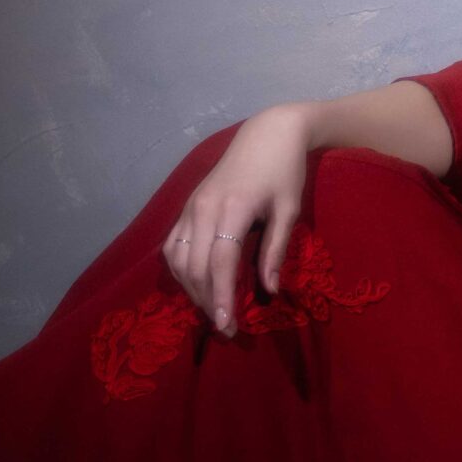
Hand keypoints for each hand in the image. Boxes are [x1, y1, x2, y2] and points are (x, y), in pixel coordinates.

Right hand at [162, 104, 311, 337]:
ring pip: (178, 259)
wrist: (267, 132)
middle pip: (195, 267)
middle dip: (206, 302)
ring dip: (192, 290)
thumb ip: (275, 250)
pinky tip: (195, 285)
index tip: (227, 326)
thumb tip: (269, 291)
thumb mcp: (289, 209)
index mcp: (232, 208)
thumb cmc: (284, 170)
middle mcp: (203, 208)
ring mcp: (190, 206)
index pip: (219, 263)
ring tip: (212, 310)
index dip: (220, 297)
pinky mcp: (186, 206)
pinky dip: (180, 270)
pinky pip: (172, 245)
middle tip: (226, 329)